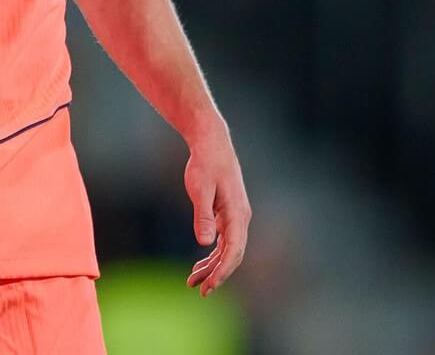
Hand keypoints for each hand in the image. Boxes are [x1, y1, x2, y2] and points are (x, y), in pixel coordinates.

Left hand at [184, 124, 250, 295]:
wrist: (212, 143)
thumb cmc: (205, 164)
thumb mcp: (200, 188)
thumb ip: (203, 216)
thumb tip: (205, 243)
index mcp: (237, 213)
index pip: (234, 250)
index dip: (223, 271)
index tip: (210, 286)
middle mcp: (241, 217)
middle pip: (233, 254)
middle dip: (218, 274)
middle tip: (200, 290)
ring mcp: (236, 216)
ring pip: (228, 249)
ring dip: (213, 266)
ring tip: (193, 280)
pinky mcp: (229, 214)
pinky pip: (225, 241)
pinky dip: (214, 254)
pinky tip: (201, 263)